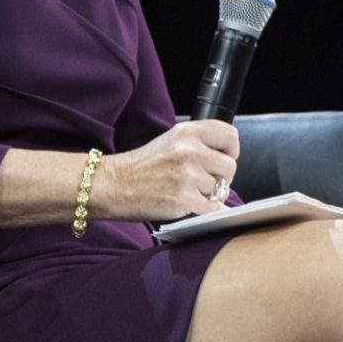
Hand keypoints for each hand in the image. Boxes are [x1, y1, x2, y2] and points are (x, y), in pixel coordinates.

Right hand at [97, 119, 238, 221]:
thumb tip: (230, 159)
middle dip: (221, 177)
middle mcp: (189, 150)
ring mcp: (187, 175)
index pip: (229, 136)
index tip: (224, 157)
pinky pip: (212, 206)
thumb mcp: (171, 141)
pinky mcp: (184, 198)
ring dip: (209, 194)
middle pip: (230, 166)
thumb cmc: (142, 166)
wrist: (112, 185)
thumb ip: (200, 145)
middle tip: (203, 180)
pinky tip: (188, 202)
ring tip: (188, 190)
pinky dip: (204, 209)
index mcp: (188, 132)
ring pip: (221, 188)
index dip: (231, 150)